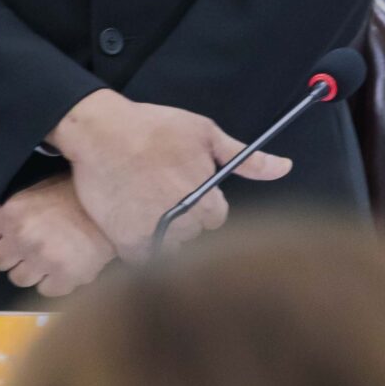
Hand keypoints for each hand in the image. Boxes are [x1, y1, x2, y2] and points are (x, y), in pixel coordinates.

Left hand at [0, 178, 113, 296]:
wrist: (109, 206)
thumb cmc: (67, 193)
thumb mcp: (23, 187)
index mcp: (10, 213)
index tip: (7, 234)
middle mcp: (23, 238)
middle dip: (10, 254)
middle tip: (28, 243)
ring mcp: (45, 261)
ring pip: (18, 279)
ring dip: (29, 268)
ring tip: (45, 253)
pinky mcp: (67, 278)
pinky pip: (44, 290)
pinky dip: (51, 281)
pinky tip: (60, 264)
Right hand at [49, 90, 291, 257]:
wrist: (99, 130)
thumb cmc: (153, 127)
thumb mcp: (204, 132)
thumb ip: (246, 158)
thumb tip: (285, 167)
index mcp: (207, 201)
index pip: (217, 218)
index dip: (202, 202)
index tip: (184, 186)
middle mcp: (184, 224)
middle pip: (194, 234)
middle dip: (183, 218)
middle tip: (161, 192)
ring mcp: (154, 235)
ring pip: (171, 248)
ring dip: (163, 233)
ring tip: (145, 205)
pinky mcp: (127, 241)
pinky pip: (144, 259)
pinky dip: (141, 246)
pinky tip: (133, 221)